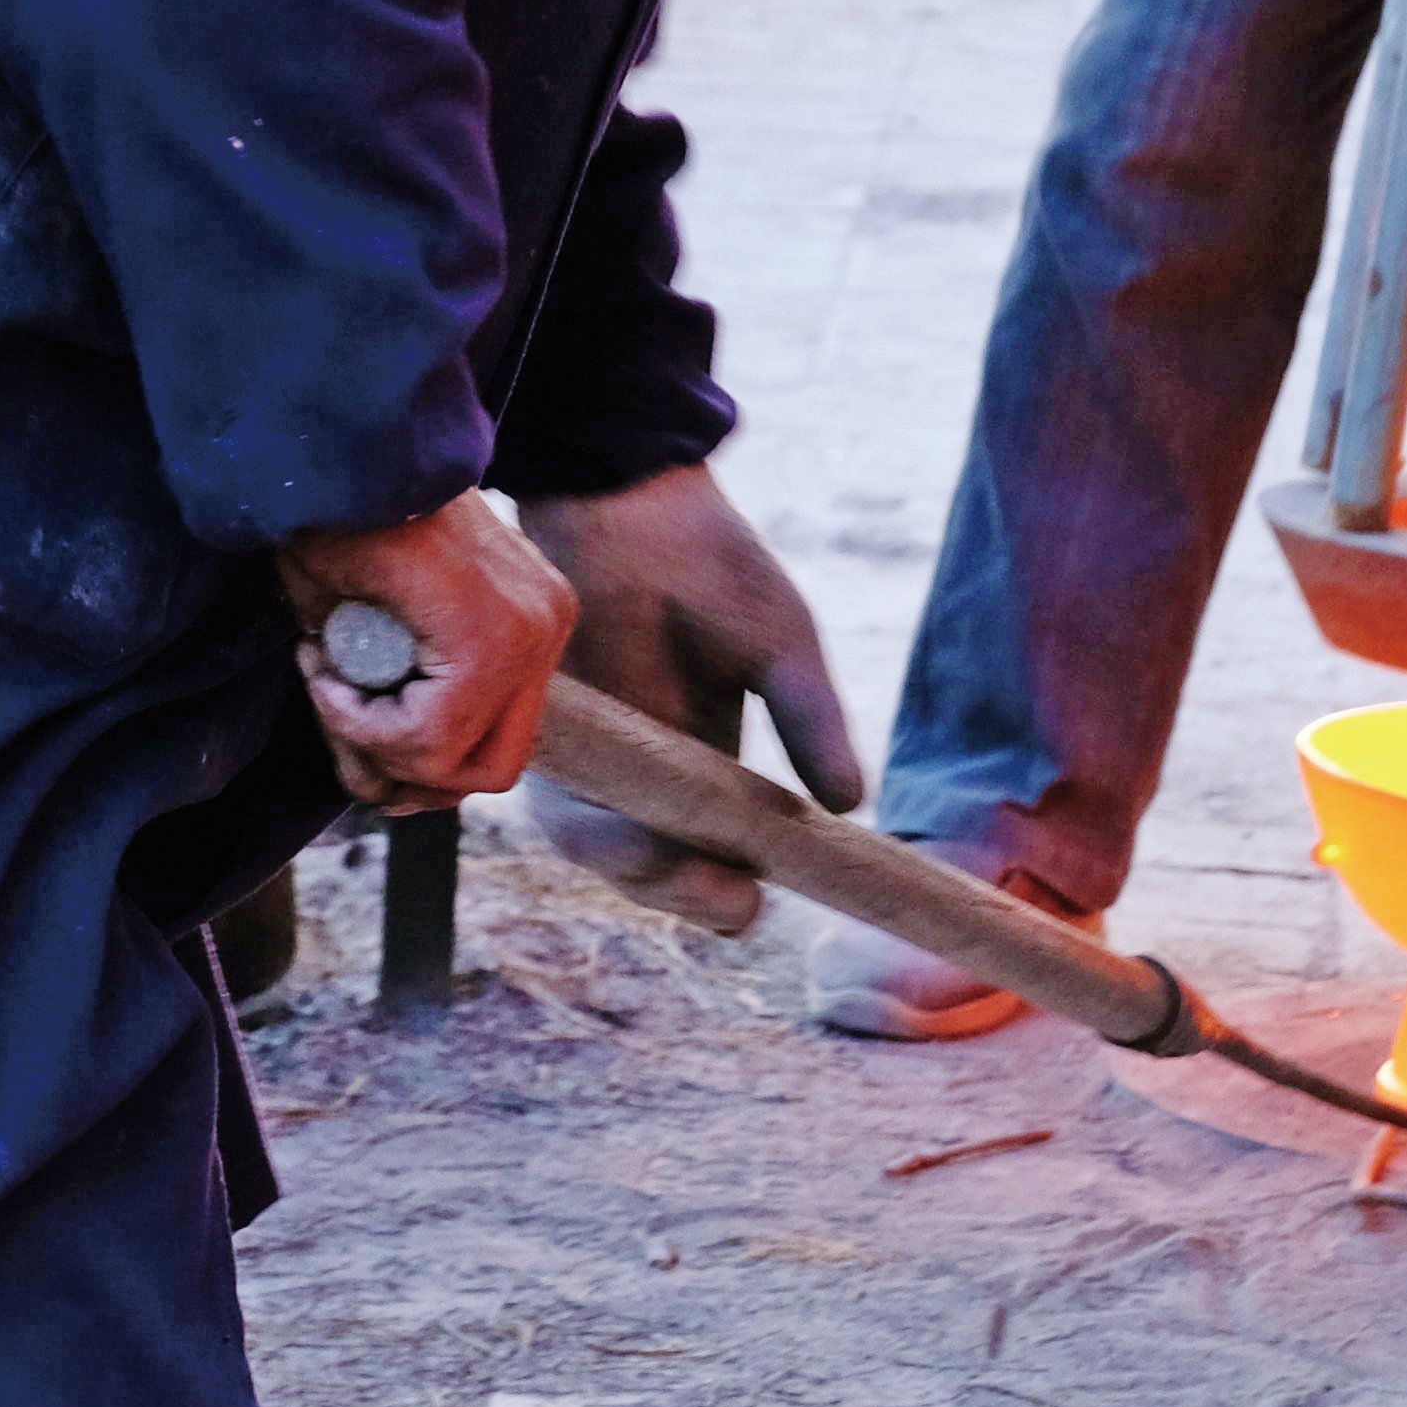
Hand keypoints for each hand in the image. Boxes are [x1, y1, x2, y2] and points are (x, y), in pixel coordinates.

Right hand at [279, 491, 571, 811]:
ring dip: (375, 749)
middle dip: (405, 779)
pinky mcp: (491, 638)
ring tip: (328, 687)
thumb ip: (397, 699)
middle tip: (340, 732)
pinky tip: (324, 673)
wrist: (332, 452)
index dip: (412, 761)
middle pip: (490, 771)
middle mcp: (547, 626)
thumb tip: (386, 792)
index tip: (342, 705)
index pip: (494, 743)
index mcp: (534, 618)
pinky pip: (424, 737)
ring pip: (456, 766)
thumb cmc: (341, 520)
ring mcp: (529, 633)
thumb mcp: (380, 625)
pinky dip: (359, 725)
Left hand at [508, 464, 860, 933]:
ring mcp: (595, 755)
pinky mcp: (553, 733)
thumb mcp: (784, 649)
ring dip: (655, 880)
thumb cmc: (711, 563)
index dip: (733, 889)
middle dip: (697, 899)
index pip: (714, 853)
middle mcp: (643, 772)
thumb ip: (812, 724)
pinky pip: (568, 807)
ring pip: (611, 853)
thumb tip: (852, 803)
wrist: (630, 499)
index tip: (769, 901)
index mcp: (703, 763)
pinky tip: (646, 837)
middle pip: (660, 869)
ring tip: (710, 886)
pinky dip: (605, 835)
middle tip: (743, 907)